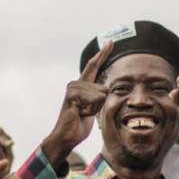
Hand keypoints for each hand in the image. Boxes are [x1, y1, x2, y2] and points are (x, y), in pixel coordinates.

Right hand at [40, 41, 112, 165]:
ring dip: (94, 109)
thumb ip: (100, 96)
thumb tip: (106, 89)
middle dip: (100, 105)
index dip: (103, 53)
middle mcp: (76, 83)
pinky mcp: (71, 96)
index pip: (94, 66)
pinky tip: (79, 114)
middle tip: (86, 113)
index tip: (111, 41)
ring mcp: (72, 88)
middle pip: (103, 89)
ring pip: (100, 94)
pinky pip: (93, 99)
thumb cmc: (80, 123)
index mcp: (83, 84)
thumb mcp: (95, 108)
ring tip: (82, 113)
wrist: (67, 136)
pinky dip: (90, 110)